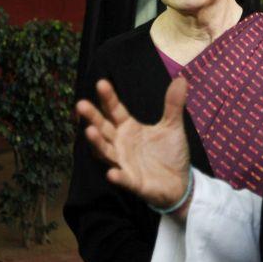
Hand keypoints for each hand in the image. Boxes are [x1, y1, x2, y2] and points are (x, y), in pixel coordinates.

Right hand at [78, 77, 191, 210]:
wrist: (180, 182)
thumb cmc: (170, 152)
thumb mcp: (173, 126)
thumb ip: (173, 104)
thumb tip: (181, 79)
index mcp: (129, 129)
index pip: (115, 111)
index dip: (109, 98)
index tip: (101, 82)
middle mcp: (121, 144)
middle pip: (104, 128)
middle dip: (92, 117)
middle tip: (81, 104)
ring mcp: (125, 163)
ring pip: (106, 152)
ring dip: (97, 142)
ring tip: (89, 130)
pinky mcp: (134, 182)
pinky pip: (124, 179)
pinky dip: (118, 176)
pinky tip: (112, 173)